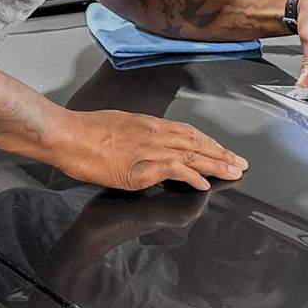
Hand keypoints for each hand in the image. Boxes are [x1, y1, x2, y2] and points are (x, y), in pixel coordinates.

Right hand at [47, 108, 246, 191]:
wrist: (66, 135)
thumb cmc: (84, 131)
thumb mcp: (118, 127)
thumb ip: (137, 136)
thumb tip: (146, 145)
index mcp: (149, 124)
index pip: (187, 132)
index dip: (208, 142)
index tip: (222, 150)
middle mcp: (154, 134)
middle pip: (197, 143)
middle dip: (221, 154)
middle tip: (241, 163)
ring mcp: (150, 149)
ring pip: (192, 155)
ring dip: (216, 165)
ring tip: (234, 173)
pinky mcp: (142, 167)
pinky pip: (175, 170)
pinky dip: (193, 177)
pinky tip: (205, 184)